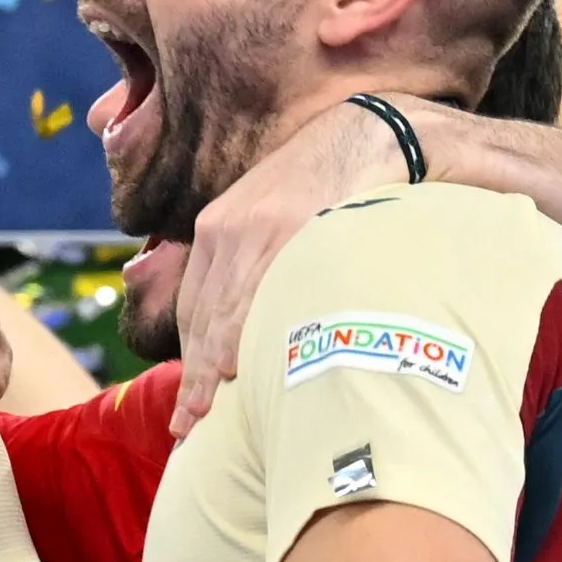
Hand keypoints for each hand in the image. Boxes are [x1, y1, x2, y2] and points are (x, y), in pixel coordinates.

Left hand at [166, 100, 407, 427]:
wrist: (373, 132)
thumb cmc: (334, 187)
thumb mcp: (282, 223)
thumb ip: (260, 267)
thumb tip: (252, 329)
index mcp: (218, 230)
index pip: (193, 308)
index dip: (189, 361)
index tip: (188, 408)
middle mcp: (225, 228)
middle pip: (200, 318)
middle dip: (194, 378)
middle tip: (190, 429)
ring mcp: (254, 226)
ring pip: (224, 311)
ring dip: (211, 368)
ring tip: (205, 415)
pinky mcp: (290, 225)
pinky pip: (260, 291)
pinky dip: (245, 332)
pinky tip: (237, 368)